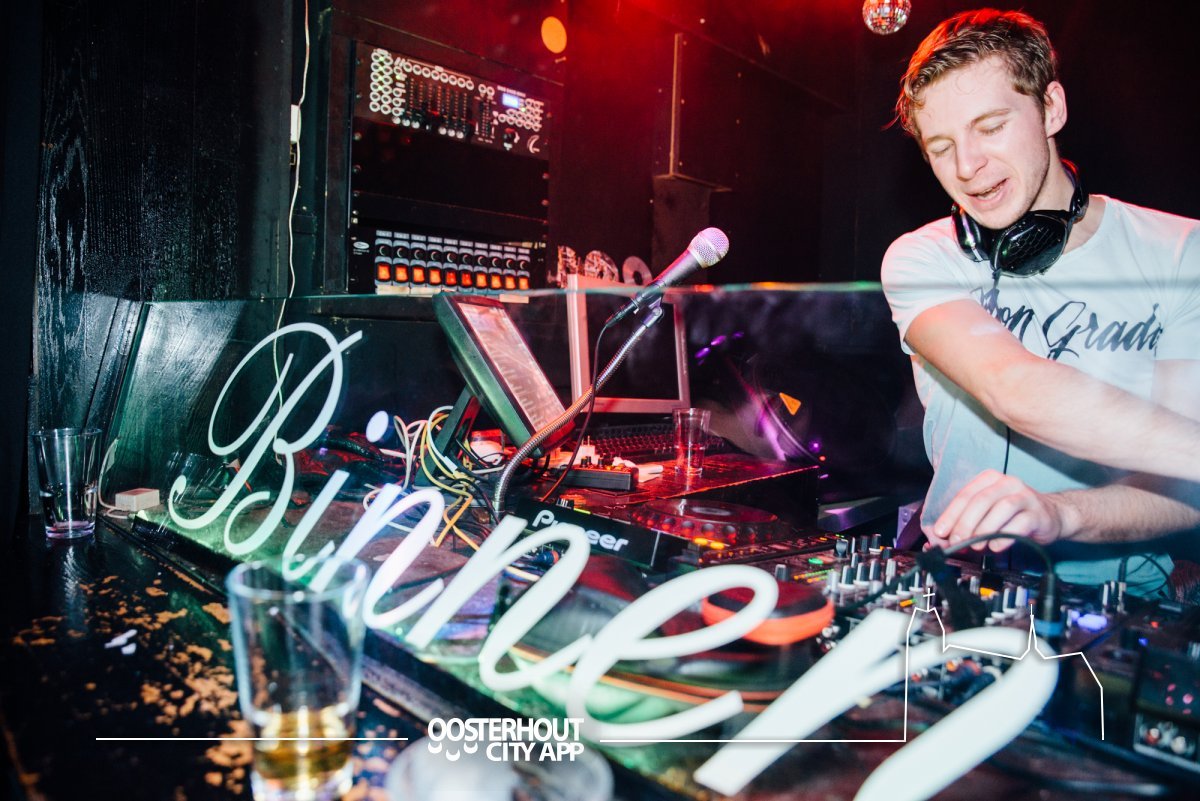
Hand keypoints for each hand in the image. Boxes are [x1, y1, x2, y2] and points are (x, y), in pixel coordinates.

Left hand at [927, 470, 1069, 551]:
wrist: (1051, 516)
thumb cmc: (1012, 516)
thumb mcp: (987, 515)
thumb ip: (965, 524)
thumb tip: (939, 539)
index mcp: (989, 479)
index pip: (965, 495)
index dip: (950, 515)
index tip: (940, 532)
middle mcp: (1007, 483)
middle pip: (981, 501)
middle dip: (965, 523)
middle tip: (956, 542)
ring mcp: (1025, 496)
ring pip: (1001, 509)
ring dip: (984, 529)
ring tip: (975, 545)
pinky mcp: (1038, 513)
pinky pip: (1020, 524)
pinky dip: (1004, 537)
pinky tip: (995, 547)